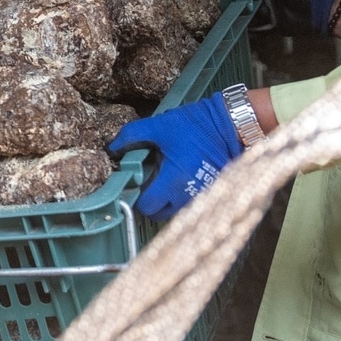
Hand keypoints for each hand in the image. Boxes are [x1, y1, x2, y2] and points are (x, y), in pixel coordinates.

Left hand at [107, 95, 243, 220]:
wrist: (230, 125)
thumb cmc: (195, 125)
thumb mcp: (159, 126)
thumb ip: (132, 135)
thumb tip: (111, 148)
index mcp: (173, 181)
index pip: (147, 207)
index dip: (137, 198)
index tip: (135, 185)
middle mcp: (188, 195)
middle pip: (160, 215)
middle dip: (150, 203)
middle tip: (147, 184)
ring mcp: (202, 196)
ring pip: (175, 212)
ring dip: (166, 202)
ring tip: (164, 182)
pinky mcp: (212, 192)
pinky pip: (190, 204)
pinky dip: (181, 197)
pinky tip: (179, 180)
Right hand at [229, 0, 340, 36]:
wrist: (327, 9)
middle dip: (229, 2)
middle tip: (214, 6)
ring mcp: (267, 10)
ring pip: (244, 13)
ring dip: (236, 16)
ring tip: (221, 18)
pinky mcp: (271, 25)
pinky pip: (254, 28)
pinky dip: (246, 28)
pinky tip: (235, 28)